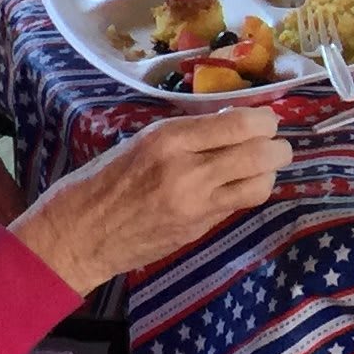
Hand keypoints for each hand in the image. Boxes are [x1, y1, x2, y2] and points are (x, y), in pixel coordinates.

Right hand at [8, 107, 289, 296]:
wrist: (77, 235)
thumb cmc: (101, 180)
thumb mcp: (141, 141)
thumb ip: (187, 134)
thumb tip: (231, 121)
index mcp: (168, 139)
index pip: (238, 123)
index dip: (263, 119)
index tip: (265, 118)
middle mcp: (187, 170)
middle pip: (260, 153)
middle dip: (277, 145)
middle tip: (273, 140)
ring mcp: (195, 204)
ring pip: (260, 183)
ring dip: (269, 171)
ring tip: (263, 163)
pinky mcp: (198, 229)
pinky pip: (239, 204)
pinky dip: (249, 191)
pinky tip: (241, 183)